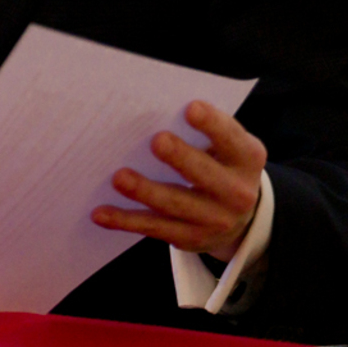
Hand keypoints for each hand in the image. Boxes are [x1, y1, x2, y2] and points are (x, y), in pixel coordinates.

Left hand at [91, 100, 265, 261]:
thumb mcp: (228, 146)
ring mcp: (214, 219)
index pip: (231, 138)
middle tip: (156, 141)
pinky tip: (101, 213)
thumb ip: (204, 131)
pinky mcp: (190, 237)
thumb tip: (155, 111)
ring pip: (175, 204)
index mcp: (246, 158)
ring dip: (145, 191)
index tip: (191, 108)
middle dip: (181, 158)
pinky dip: (125, 220)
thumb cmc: (221, 164)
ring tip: (119, 177)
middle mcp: (236, 191)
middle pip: (205, 174)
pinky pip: (154, 227)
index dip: (213, 124)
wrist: (241, 218)